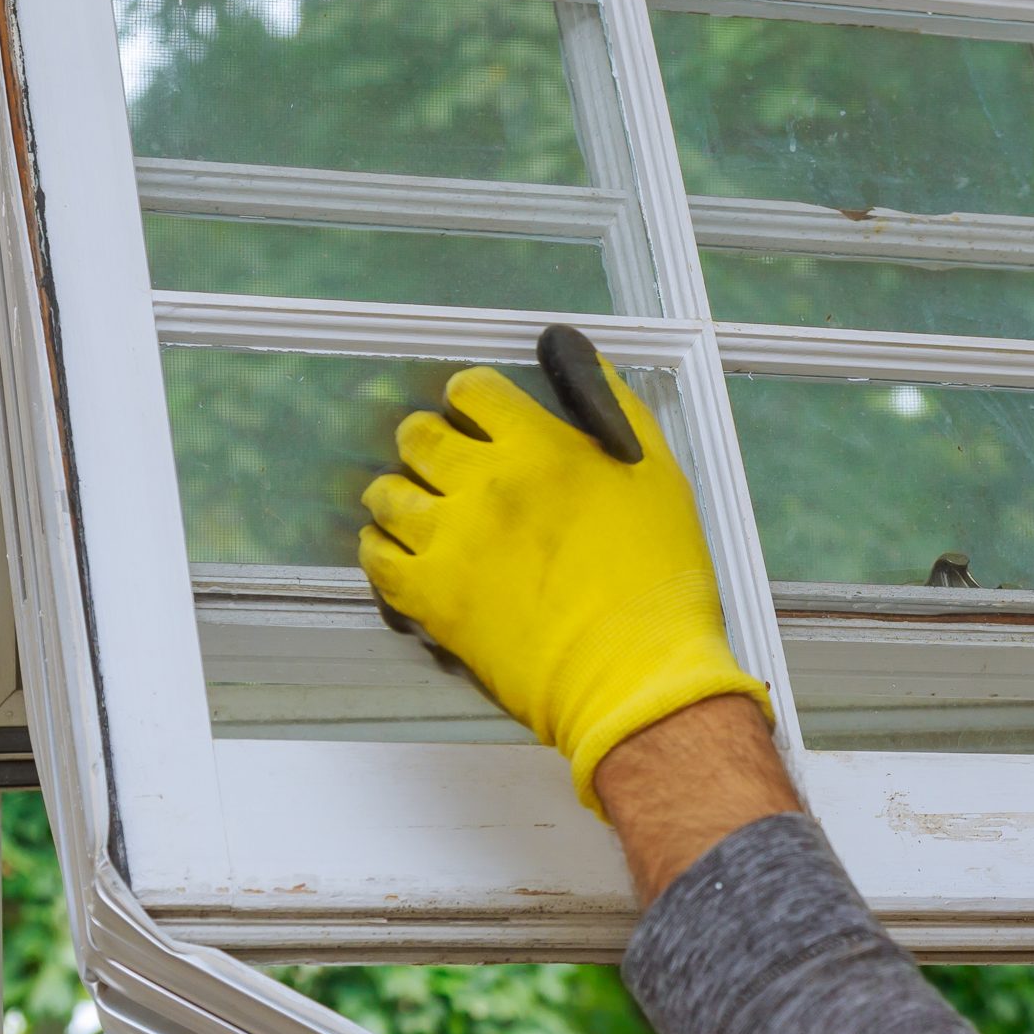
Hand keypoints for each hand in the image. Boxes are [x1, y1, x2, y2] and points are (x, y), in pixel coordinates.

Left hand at [359, 325, 771, 811]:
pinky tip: (404, 553)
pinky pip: (374, 555)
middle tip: (449, 469)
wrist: (634, 675)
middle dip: (430, 443)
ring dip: (402, 495)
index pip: (471, 390)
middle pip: (417, 434)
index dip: (471, 400)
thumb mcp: (657, 476)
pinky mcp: (431, 597)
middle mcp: (484, 483)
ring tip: (423, 514)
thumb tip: (578, 359)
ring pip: (386, 492)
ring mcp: (450, 541)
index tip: (479, 420)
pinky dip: (381, 547)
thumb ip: (615, 411)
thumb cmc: (660, 579)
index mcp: (540, 447)